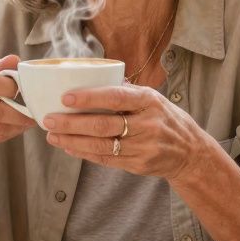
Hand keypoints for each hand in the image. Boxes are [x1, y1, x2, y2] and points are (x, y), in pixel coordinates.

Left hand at [43, 84, 222, 180]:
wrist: (190, 152)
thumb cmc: (165, 119)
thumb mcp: (153, 99)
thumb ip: (126, 91)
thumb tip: (93, 75)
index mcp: (148, 101)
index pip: (115, 97)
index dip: (89, 97)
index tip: (65, 96)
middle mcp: (147, 124)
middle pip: (103, 125)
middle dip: (71, 123)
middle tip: (48, 119)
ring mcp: (143, 147)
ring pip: (101, 145)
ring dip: (72, 140)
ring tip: (52, 135)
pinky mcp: (138, 165)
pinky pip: (106, 159)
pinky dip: (84, 153)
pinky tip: (68, 147)